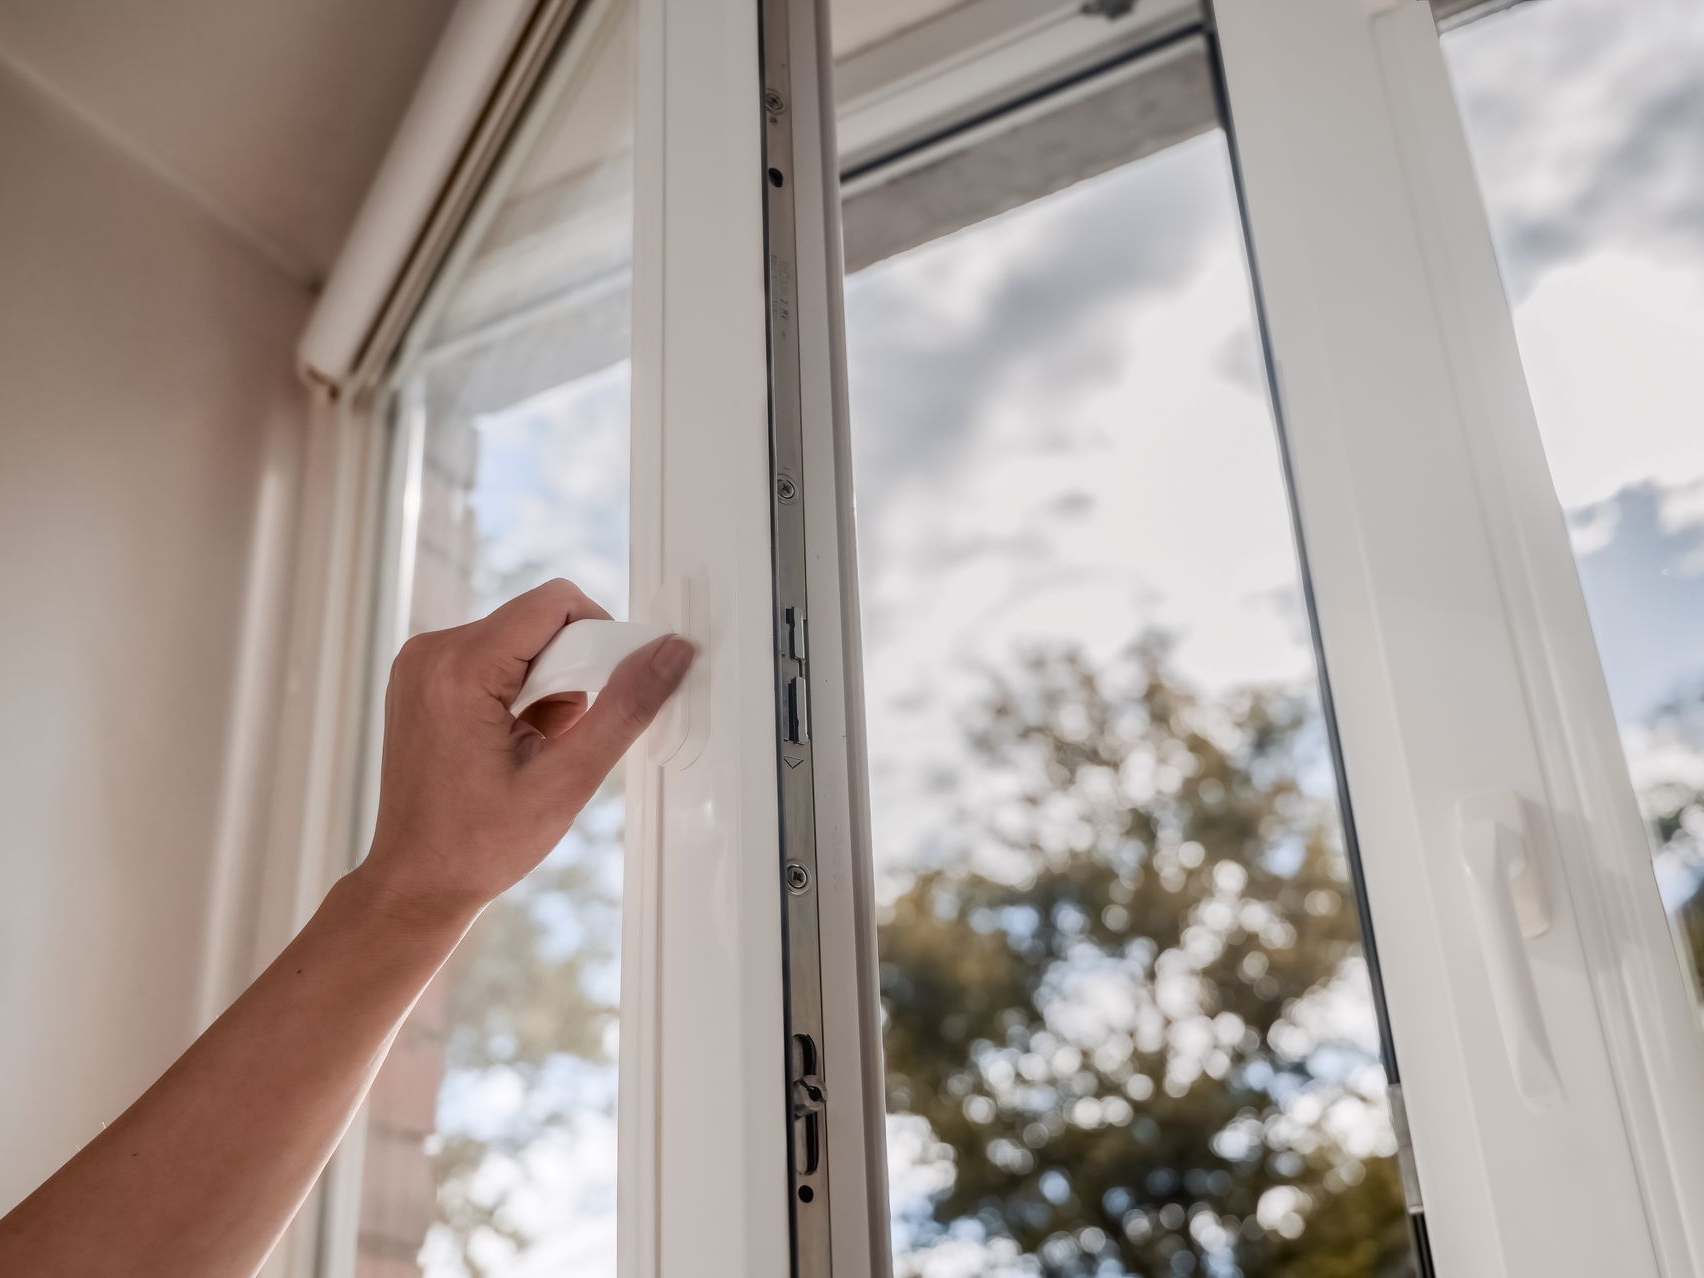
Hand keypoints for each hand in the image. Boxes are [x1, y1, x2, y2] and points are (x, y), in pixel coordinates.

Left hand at [356, 578, 693, 926]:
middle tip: (564, 737)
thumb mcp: (568, 779)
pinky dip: (521, 691)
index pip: (555, 603)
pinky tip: (514, 743)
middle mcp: (430, 652)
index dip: (600, 639)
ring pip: (522, 639)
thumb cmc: (478, 844)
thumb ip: (625, 708)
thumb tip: (669, 653)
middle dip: (571, 673)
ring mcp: (421, 663)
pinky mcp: (425, 676)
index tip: (608, 691)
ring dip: (548, 687)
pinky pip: (496, 656)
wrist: (418, 880)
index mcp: (458, 669)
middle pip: (538, 621)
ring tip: (535, 748)